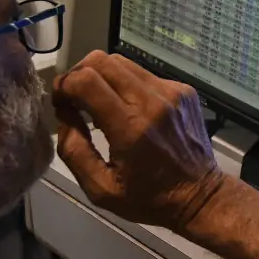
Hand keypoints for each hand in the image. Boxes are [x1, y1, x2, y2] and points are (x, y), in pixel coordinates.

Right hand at [53, 51, 223, 230]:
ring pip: (123, 62)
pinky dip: (127, 84)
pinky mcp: (183, 89)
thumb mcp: (100, 189)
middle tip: (74, 98)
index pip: (86, 81)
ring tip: (98, 101)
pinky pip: (144, 73)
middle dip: (79, 74)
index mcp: (129, 127)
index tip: (60, 102)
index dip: (64, 85)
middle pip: (102, 61)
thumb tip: (63, 114)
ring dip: (102, 76)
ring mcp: (171, 91)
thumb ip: (74, 150)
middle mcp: (151, 100)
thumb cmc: (147, 198)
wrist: (199, 195)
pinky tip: (128, 107)